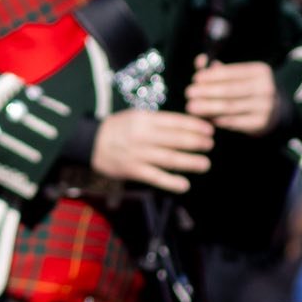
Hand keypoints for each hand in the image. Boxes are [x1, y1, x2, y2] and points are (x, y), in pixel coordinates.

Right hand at [91, 109, 213, 193]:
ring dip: (190, 162)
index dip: (195, 126)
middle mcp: (143, 136)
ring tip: (205, 164)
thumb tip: (186, 126)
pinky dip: (171, 182)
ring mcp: (138, 154)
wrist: (90, 143)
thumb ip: (158, 122)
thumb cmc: (118, 128)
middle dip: (197, 142)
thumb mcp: (136, 116)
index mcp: (145, 119)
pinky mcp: (133, 170)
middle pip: (176, 139)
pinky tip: (184, 185)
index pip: (175, 121)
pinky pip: (155, 177)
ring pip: (169, 158)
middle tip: (210, 145)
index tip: (209, 130)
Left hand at [185, 57, 278, 134]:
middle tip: (188, 93)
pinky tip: (205, 118)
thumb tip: (200, 60)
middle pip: (229, 90)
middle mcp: (266, 88)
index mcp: (260, 71)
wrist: (271, 110)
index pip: (231, 72)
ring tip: (191, 107)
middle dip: (206, 91)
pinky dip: (218, 120)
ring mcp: (265, 106)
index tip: (195, 78)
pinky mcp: (260, 122)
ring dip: (207, 107)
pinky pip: (234, 122)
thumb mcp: (237, 75)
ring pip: (230, 107)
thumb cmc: (247, 88)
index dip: (211, 75)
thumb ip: (218, 69)